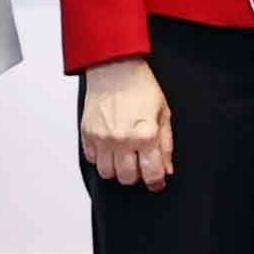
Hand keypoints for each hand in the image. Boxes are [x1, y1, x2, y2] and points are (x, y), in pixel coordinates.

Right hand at [80, 58, 172, 188]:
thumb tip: (167, 169)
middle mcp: (122, 140)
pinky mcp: (87, 134)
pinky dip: (101, 159)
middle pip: (127, 178)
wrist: (115, 69)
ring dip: (117, 170)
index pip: (151, 173)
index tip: (157, 183)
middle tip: (140, 165)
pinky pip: (92, 160)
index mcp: (146, 135)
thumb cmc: (141, 87)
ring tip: (124, 158)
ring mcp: (102, 139)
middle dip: (136, 176)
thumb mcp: (164, 114)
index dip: (156, 182)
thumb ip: (166, 145)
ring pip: (107, 173)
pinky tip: (110, 148)